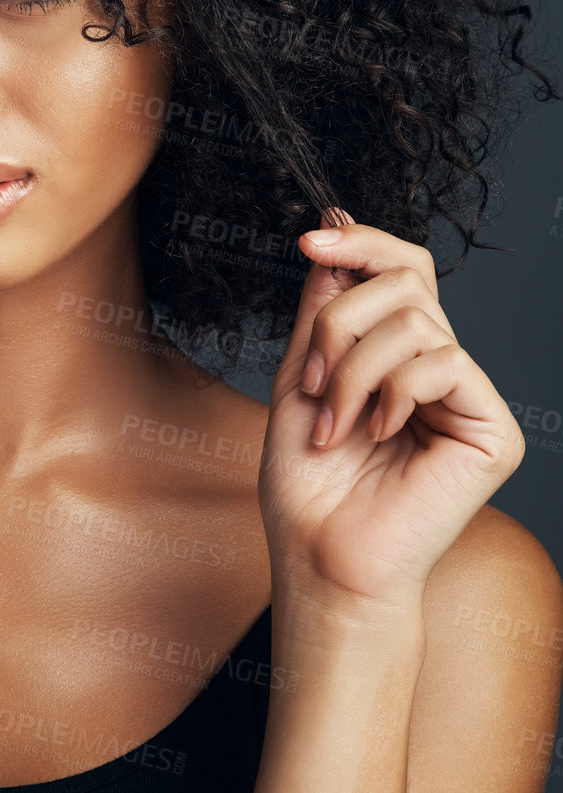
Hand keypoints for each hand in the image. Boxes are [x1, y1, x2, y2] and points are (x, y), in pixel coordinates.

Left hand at [258, 212, 525, 610]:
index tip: (310, 239)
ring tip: (335, 423)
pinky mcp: (492, 430)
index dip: (362, 243)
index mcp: (397, 354)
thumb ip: (322, 311)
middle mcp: (439, 368)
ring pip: (417, 321)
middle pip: (407, 280)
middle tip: (316, 381)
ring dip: (355, 368)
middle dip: (342, 320)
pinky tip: (379, 432)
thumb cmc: (307, 485)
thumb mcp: (301, 379)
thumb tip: (335, 235)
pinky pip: (445, 362)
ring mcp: (468, 397)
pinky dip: (395, 391)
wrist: (321, 558)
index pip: (402, 270)